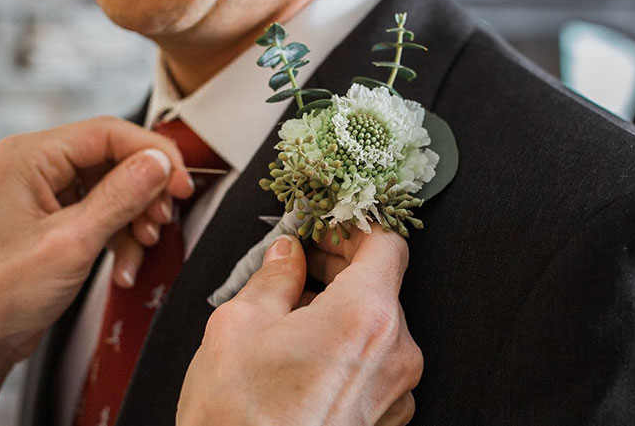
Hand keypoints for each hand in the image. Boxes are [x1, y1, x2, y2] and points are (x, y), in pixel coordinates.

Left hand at [0, 117, 193, 425]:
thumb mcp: (72, 242)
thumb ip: (121, 197)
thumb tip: (160, 163)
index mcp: (30, 156)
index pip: (109, 133)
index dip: (153, 154)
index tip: (182, 183)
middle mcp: (35, 167)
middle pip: (114, 159)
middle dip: (145, 192)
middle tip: (162, 220)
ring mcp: (44, 194)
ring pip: (114, 188)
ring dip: (135, 220)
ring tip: (141, 249)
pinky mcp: (53, 222)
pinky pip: (102, 214)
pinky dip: (120, 238)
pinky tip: (124, 268)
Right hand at [179, 230, 422, 425]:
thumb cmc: (238, 418)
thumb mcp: (238, 326)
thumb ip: (273, 278)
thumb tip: (286, 254)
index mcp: (365, 316)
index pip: (387, 244)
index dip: (354, 228)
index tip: (324, 229)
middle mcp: (395, 352)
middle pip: (382, 285)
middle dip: (340, 268)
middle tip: (296, 266)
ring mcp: (396, 391)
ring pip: (377, 327)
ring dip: (340, 310)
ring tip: (289, 316)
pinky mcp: (387, 420)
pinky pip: (375, 366)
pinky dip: (347, 350)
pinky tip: (303, 356)